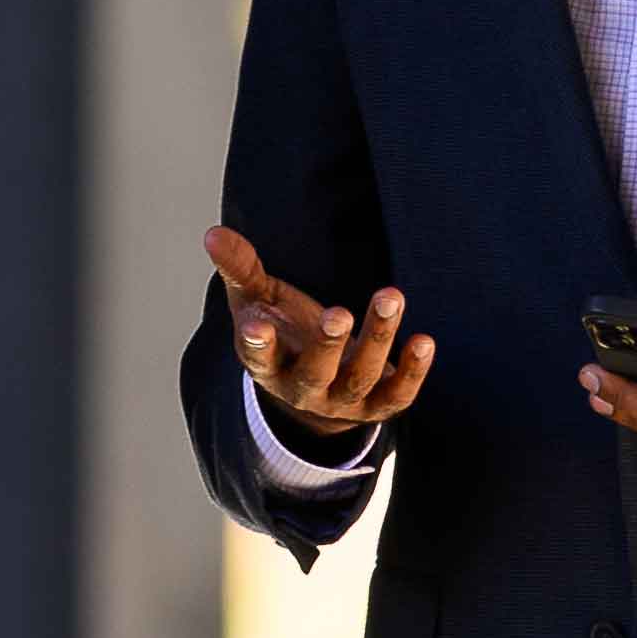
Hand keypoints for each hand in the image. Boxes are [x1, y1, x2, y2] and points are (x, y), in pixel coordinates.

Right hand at [207, 227, 434, 434]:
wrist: (318, 385)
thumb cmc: (283, 331)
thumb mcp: (257, 300)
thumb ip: (240, 269)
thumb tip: (212, 233)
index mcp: (268, 367)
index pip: (259, 359)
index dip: (257, 345)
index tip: (255, 325)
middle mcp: (303, 391)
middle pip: (314, 374)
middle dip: (327, 345)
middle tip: (338, 313)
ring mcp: (342, 401)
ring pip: (360, 378)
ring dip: (377, 338)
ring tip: (390, 295)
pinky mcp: (378, 405)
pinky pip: (397, 395)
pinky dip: (412, 371)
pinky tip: (423, 340)